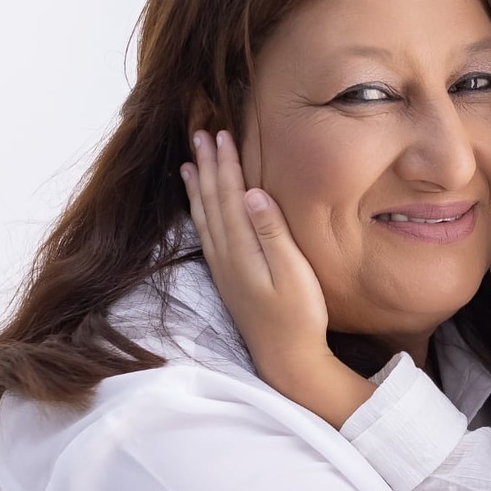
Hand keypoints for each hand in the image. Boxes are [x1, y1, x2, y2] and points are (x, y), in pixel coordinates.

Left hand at [181, 131, 373, 426]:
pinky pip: (206, 232)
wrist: (286, 359)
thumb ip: (272, 233)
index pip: (229, 196)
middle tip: (200, 131)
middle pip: (211, 200)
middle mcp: (225, 255)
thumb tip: (253, 193)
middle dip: (207, 164)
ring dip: (198, 184)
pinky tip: (198, 203)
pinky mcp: (227, 277)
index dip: (225, 164)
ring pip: (204, 215)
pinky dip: (198, 210)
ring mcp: (223, 267)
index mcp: (241, 250)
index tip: (221, 133)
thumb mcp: (294, 273)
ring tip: (191, 159)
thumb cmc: (299, 316)